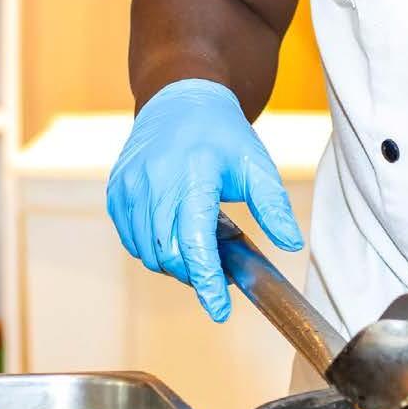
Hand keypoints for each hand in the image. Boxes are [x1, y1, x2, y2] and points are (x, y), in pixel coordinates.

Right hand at [106, 79, 302, 319]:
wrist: (180, 98)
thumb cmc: (222, 134)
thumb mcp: (257, 165)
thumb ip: (274, 207)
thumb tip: (291, 246)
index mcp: (193, 176)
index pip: (195, 244)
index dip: (207, 282)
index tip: (219, 310)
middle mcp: (154, 182)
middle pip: (169, 254)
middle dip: (194, 274)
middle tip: (218, 269)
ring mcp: (129, 186)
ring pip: (147, 251)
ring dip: (173, 262)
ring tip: (199, 241)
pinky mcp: (116, 190)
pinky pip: (132, 238)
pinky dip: (153, 248)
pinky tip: (174, 232)